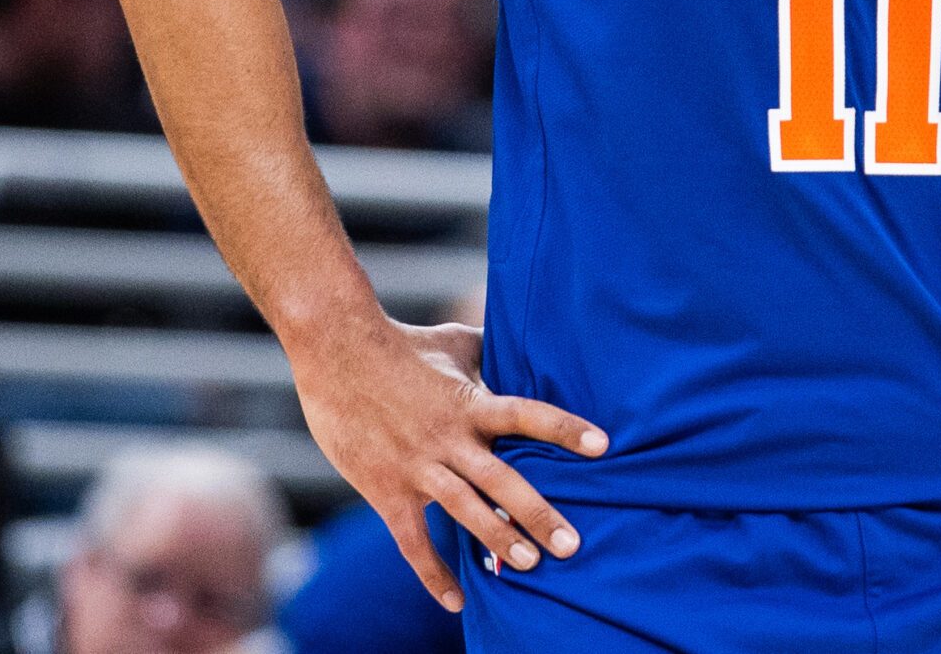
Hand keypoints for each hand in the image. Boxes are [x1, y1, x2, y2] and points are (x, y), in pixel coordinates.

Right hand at [289, 315, 605, 611]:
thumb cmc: (403, 343)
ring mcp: (418, 466)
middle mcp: (449, 438)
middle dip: (539, 513)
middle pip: (503, 479)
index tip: (603, 446)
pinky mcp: (386, 490)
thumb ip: (493, 354)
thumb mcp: (456, 342)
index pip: (527, 415)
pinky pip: (413, 541)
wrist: (337, 350)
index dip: (565, 429)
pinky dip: (433, 573)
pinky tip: (456, 601)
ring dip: (498, 540)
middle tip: (573, 545)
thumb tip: (530, 339)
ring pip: (465, 510)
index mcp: (471, 402)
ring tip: (531, 566)